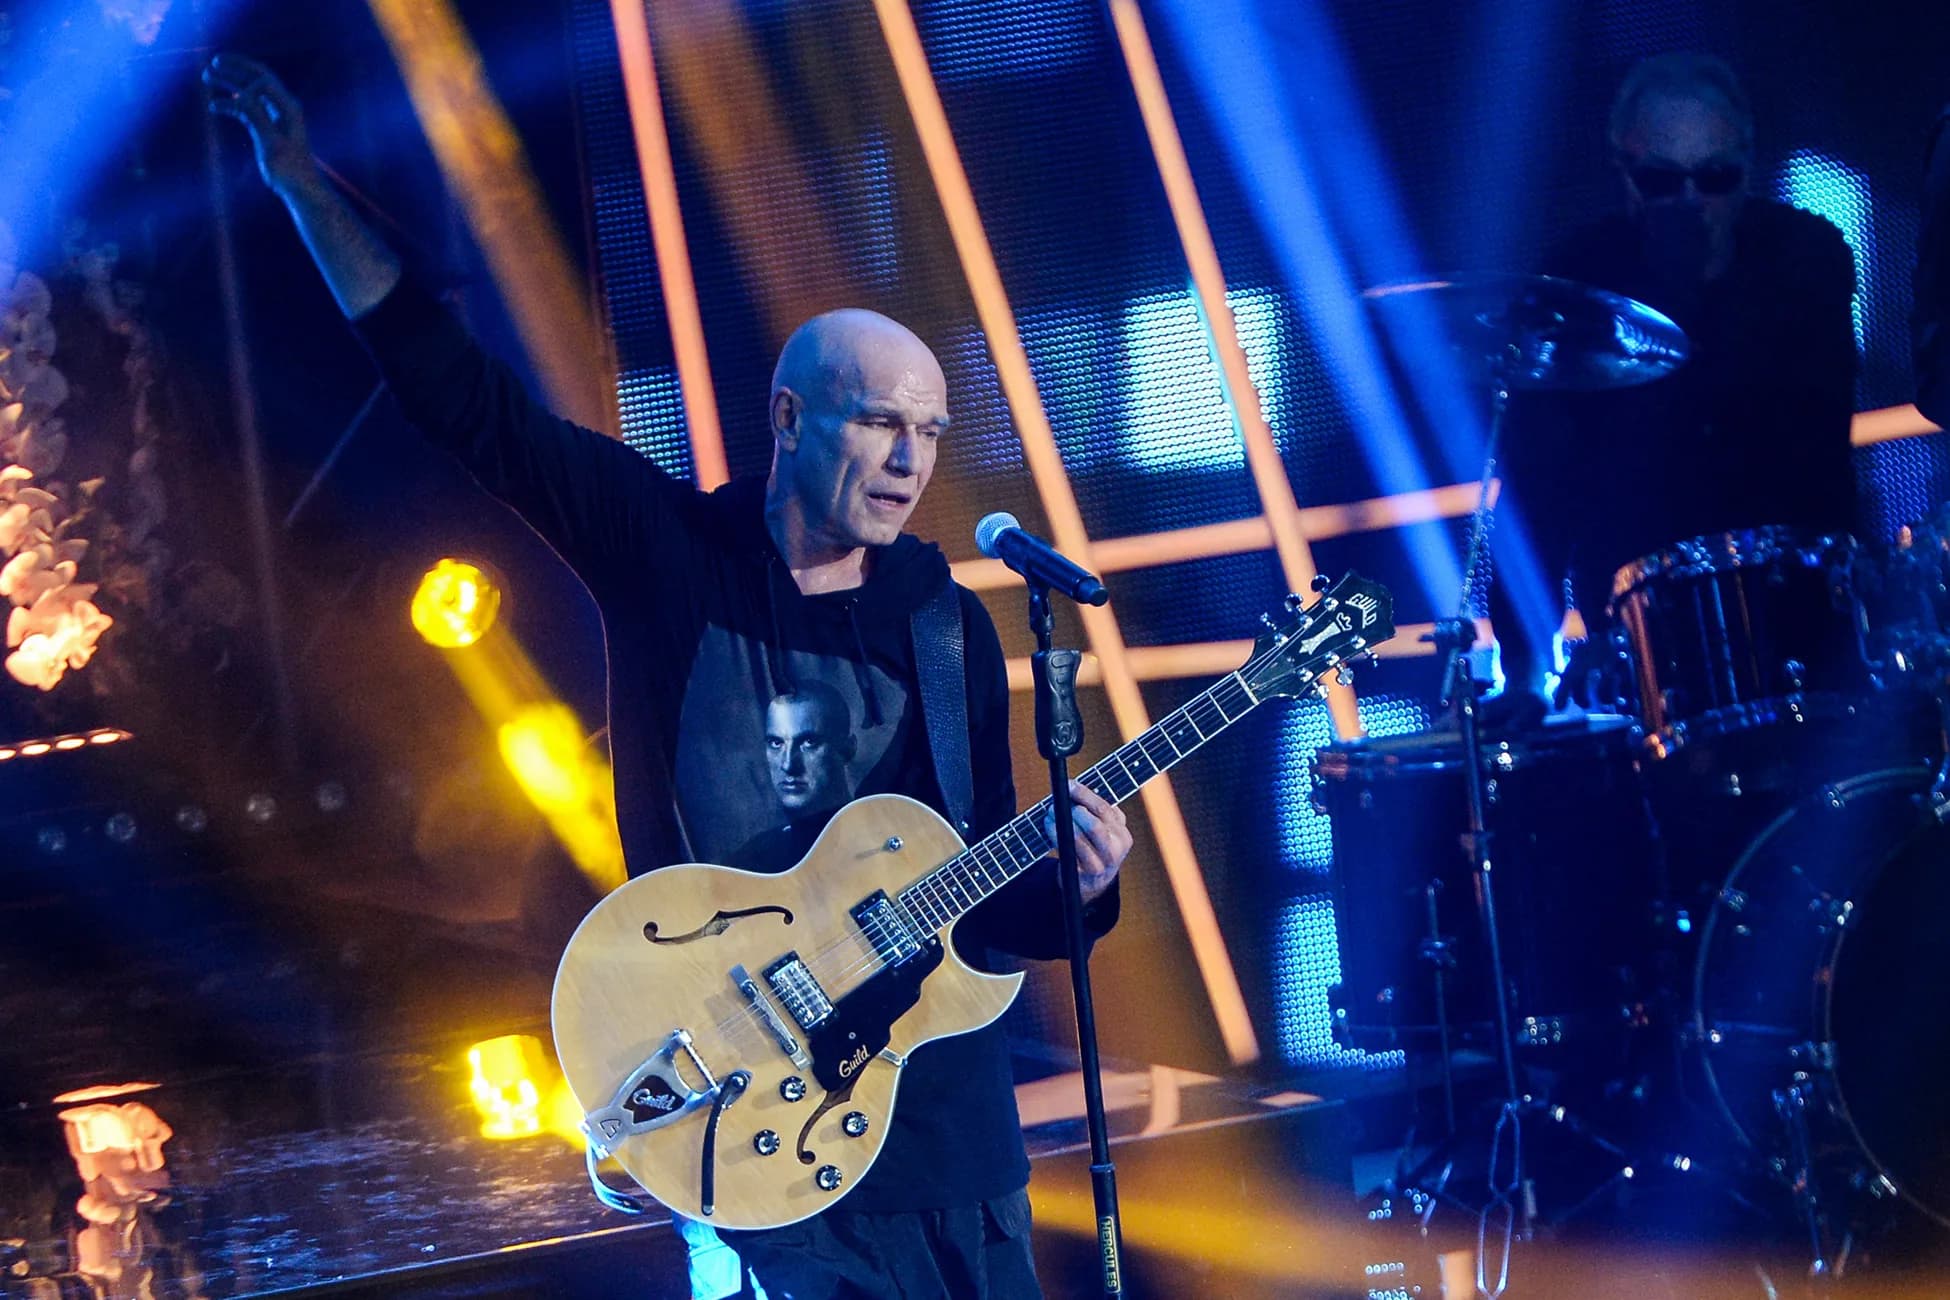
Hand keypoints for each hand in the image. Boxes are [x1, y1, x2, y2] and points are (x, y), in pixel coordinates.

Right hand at [203, 54, 317, 196]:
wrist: (301, 189)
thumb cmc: (289, 169)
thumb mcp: (271, 143)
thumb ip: (257, 117)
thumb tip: (242, 94)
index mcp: (288, 107)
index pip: (263, 78)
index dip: (242, 71)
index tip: (224, 80)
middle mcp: (283, 107)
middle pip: (256, 80)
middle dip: (235, 70)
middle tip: (212, 63)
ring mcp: (275, 117)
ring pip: (249, 93)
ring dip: (230, 84)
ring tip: (207, 77)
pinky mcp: (267, 128)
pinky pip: (247, 109)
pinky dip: (232, 105)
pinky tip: (215, 106)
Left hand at [1043, 780, 1130, 904]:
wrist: (1093, 882)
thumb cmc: (1096, 847)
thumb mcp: (1106, 831)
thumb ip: (1098, 812)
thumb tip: (1074, 788)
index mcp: (1122, 834)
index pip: (1105, 809)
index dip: (1085, 795)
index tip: (1069, 785)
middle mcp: (1115, 850)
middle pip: (1094, 825)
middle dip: (1074, 810)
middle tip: (1058, 801)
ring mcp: (1100, 864)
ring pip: (1078, 838)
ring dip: (1060, 821)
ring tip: (1050, 811)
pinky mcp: (1082, 873)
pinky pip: (1066, 850)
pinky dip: (1055, 834)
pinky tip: (1049, 825)